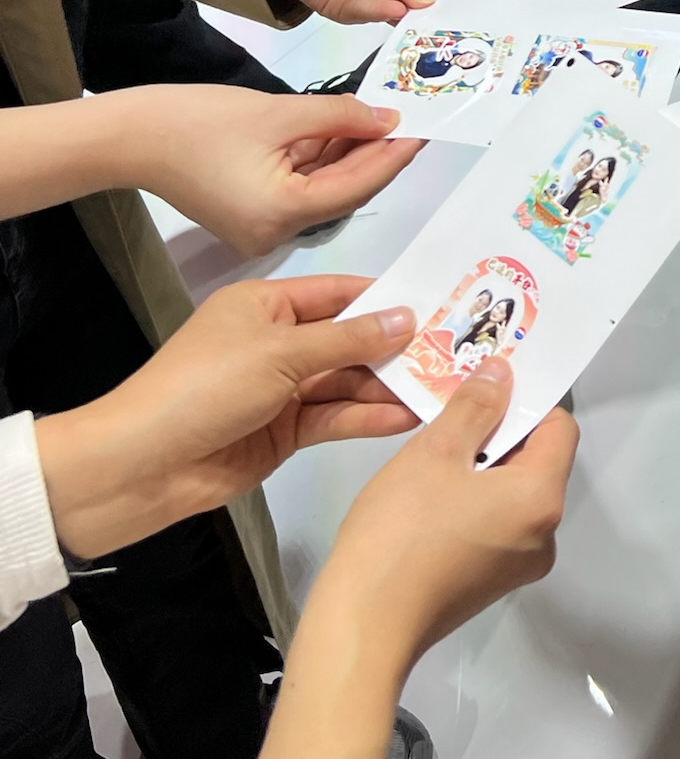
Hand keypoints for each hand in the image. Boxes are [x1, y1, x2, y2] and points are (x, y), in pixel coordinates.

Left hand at [35, 276, 418, 557]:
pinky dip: (368, 417)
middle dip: (396, 347)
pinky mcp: (285, 431)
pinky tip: (407, 417)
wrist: (144, 464)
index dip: (387, 300)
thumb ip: (348, 339)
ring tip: (443, 388)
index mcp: (266, 304)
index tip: (440, 306)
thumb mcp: (280, 353)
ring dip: (389, 386)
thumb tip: (406, 318)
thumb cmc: (204, 388)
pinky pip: (335, 417)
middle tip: (455, 353)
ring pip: (347, 381)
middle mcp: (277, 341)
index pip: (340, 293)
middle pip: (349, 339)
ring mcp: (282, 389)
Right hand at [118, 84, 423, 255]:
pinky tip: (348, 132)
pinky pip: (301, 191)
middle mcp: (275, 234)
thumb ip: (340, 118)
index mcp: (281, 214)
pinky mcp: (253, 218)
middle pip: (344, 192)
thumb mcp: (279, 112)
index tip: (424, 130)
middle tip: (413, 121)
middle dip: (377, 155)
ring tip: (387, 118)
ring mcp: (262, 230)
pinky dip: (322, 163)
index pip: (357, 186)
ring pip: (324, 191)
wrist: (133, 136)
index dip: (394, 156)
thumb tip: (388, 119)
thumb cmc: (195, 121)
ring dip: (352, 156)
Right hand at [311, 360, 578, 672]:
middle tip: (450, 417)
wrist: (365, 624)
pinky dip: (472, 504)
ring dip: (481, 469)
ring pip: (512, 496)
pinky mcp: (490, 584)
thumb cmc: (401, 530)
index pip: (559, 430)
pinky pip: (494, 526)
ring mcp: (518, 566)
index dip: (525, 403)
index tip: (484, 391)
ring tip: (434, 458)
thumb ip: (475, 406)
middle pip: (537, 464)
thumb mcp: (435, 451)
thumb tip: (504, 374)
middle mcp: (545, 536)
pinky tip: (428, 501)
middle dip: (498, 434)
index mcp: (541, 499)